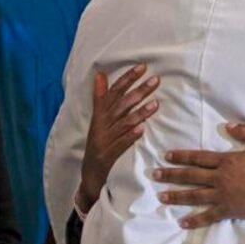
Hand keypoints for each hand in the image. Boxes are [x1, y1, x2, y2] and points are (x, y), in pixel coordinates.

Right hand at [77, 64, 159, 212]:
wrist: (89, 177)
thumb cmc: (98, 144)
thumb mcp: (97, 120)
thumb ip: (101, 98)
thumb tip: (100, 74)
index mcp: (99, 115)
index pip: (114, 92)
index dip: (127, 79)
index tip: (142, 67)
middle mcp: (100, 125)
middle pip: (121, 105)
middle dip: (138, 91)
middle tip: (156, 80)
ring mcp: (103, 141)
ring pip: (122, 123)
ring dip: (139, 113)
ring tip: (155, 103)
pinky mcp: (106, 156)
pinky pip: (120, 145)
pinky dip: (130, 137)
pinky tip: (141, 130)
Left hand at [154, 123, 244, 228]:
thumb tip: (228, 125)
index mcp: (227, 161)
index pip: (199, 157)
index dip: (182, 156)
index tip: (167, 155)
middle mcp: (220, 177)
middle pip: (191, 175)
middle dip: (171, 174)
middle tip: (155, 175)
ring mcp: (223, 195)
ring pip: (194, 195)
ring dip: (176, 196)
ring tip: (161, 196)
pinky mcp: (228, 210)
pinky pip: (208, 216)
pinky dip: (194, 220)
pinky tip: (182, 223)